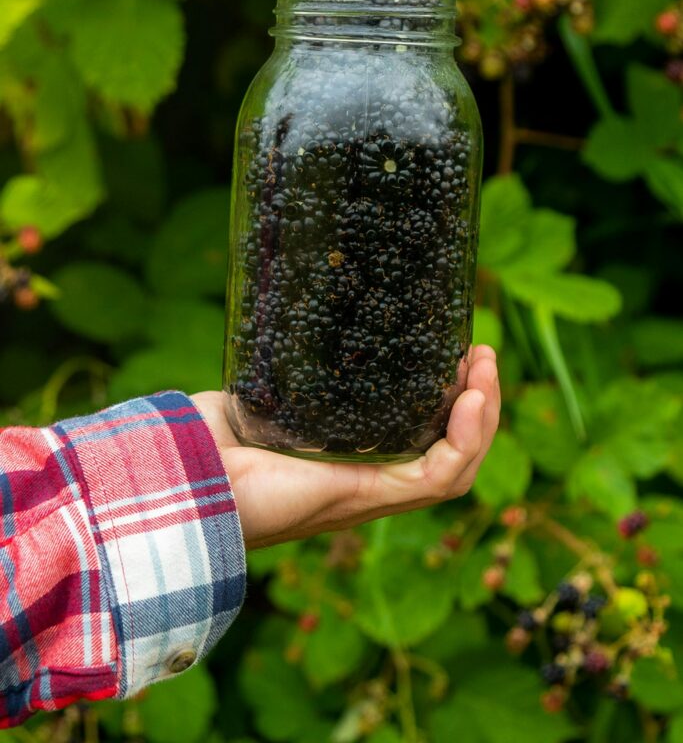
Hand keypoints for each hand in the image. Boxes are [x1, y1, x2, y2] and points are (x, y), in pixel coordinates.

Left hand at [191, 345, 499, 549]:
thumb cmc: (209, 443)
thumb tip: (289, 318)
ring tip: (485, 369)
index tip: (458, 352)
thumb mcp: (263, 393)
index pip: (422, 440)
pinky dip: (464, 441)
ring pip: (455, 467)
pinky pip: (437, 477)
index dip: (450, 403)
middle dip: (477, 404)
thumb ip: (283, 368)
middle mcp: (368, 479)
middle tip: (481, 354)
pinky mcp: (366, 495)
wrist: (186, 478)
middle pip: (449, 453)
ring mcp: (371, 491)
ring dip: (481, 418)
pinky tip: (470, 399)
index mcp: (350, 459)